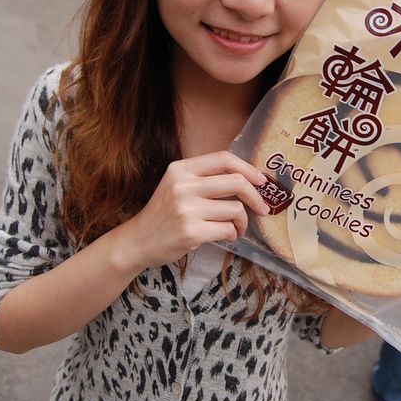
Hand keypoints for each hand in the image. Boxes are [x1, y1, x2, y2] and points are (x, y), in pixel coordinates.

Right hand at [125, 151, 268, 271]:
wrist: (137, 241)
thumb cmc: (163, 214)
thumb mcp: (176, 185)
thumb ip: (204, 178)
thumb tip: (247, 179)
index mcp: (181, 169)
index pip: (224, 159)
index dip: (248, 168)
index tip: (261, 181)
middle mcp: (183, 185)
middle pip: (236, 182)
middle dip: (256, 197)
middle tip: (262, 209)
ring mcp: (187, 209)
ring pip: (235, 209)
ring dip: (242, 222)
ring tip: (236, 228)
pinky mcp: (191, 231)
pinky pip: (228, 229)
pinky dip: (233, 234)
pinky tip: (226, 236)